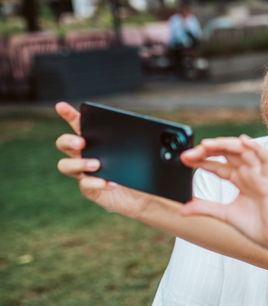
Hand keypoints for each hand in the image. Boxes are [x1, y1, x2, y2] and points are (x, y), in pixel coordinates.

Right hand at [54, 102, 154, 218]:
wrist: (147, 196)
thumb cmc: (145, 170)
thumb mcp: (150, 152)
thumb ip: (153, 141)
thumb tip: (161, 136)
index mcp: (98, 141)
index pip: (80, 124)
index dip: (69, 114)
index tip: (61, 106)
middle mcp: (86, 155)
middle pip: (64, 143)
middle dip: (68, 140)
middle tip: (82, 142)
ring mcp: (86, 173)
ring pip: (66, 165)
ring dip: (78, 163)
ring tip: (96, 164)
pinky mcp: (92, 190)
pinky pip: (85, 186)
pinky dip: (96, 183)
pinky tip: (111, 183)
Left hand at [180, 135, 267, 249]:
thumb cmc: (258, 226)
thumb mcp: (224, 214)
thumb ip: (205, 208)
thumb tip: (182, 210)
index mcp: (239, 179)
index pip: (218, 163)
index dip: (201, 159)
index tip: (184, 159)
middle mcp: (249, 174)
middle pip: (228, 153)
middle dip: (209, 150)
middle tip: (191, 152)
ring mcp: (260, 175)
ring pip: (243, 151)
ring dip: (226, 145)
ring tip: (207, 144)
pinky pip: (265, 159)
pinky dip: (256, 149)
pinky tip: (243, 141)